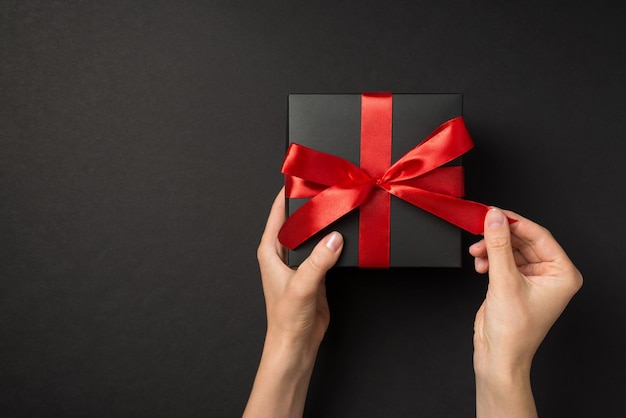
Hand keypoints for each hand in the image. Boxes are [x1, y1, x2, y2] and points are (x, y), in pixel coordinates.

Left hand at [243, 188, 342, 417]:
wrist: (297, 343)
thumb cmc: (287, 317)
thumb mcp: (302, 286)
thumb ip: (318, 261)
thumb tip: (335, 238)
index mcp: (270, 250)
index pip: (278, 212)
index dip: (289, 193)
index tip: (304, 176)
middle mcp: (284, 252)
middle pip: (299, 220)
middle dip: (313, 206)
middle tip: (331, 188)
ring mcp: (301, 261)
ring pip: (314, 234)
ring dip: (326, 224)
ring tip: (341, 206)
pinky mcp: (316, 272)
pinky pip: (326, 249)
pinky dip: (335, 241)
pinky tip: (348, 232)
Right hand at [470, 208, 582, 416]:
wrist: (498, 356)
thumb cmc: (513, 331)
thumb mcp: (504, 281)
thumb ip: (498, 245)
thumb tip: (494, 218)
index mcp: (563, 274)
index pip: (540, 236)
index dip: (515, 222)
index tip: (494, 213)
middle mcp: (550, 275)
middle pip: (523, 240)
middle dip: (499, 236)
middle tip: (481, 228)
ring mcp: (532, 278)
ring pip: (510, 249)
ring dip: (492, 248)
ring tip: (477, 252)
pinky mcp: (515, 282)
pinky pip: (502, 259)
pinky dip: (489, 258)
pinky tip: (480, 264)